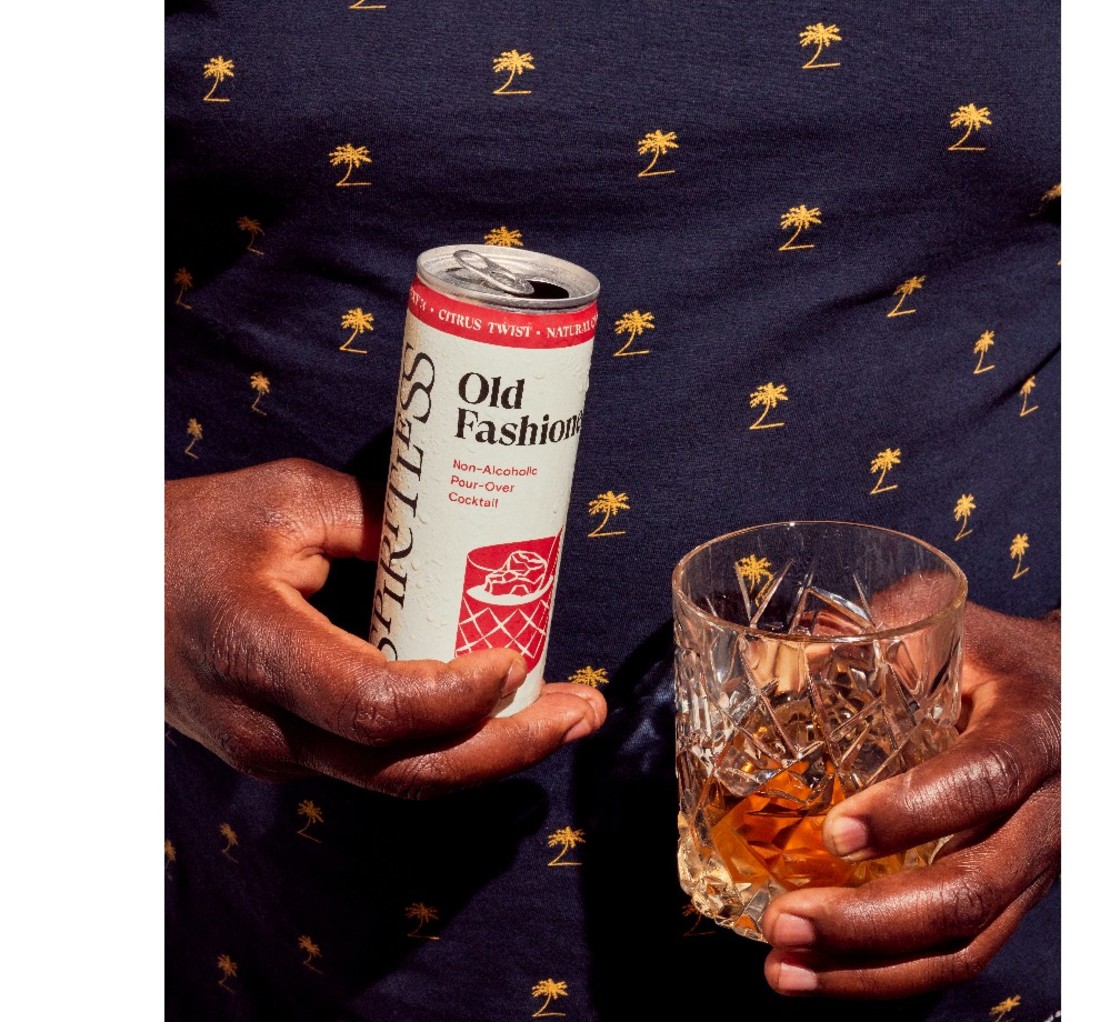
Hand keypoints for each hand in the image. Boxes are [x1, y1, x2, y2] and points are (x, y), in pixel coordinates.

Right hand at [165, 458, 605, 796]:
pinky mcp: (294, 753)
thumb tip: (468, 544)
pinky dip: (452, 745)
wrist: (118, 593)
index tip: (515, 656)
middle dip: (510, 747)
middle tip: (582, 711)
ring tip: (568, 715)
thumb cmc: (196, 536)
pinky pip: (384, 763)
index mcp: (256, 650)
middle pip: (407, 768)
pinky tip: (504, 714)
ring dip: (494, 753)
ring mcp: (278, 753)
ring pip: (402, 777)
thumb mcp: (287, 499)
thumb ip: (380, 521)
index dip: (456, 695)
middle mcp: (267, 725)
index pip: (373, 704)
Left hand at [761, 602, 1059, 997]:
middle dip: (873, 918)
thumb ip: (878, 624)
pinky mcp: (1012, 896)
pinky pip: (961, 953)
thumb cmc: (1001, 654)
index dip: (915, 812)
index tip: (836, 832)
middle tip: (785, 920)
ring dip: (871, 968)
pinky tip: (822, 974)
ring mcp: (1033, 866)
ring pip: (968, 940)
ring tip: (784, 968)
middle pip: (974, 887)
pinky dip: (889, 976)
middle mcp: (1046, 812)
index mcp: (1033, 731)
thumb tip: (787, 644)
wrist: (1077, 694)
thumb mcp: (953, 619)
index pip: (985, 780)